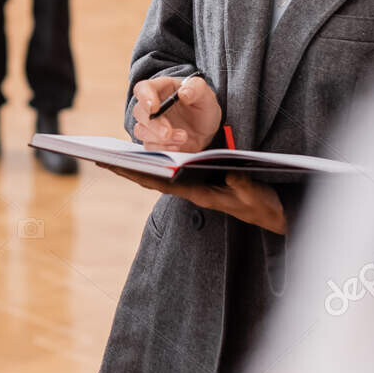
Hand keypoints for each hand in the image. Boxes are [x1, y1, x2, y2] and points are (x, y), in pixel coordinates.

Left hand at [104, 167, 286, 234]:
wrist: (273, 216)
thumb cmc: (263, 206)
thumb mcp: (255, 195)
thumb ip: (242, 184)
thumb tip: (230, 172)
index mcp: (200, 194)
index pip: (162, 183)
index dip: (139, 172)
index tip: (115, 164)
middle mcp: (192, 191)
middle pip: (153, 180)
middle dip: (127, 169)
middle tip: (100, 158)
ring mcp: (195, 188)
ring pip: (159, 178)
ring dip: (137, 168)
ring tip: (112, 156)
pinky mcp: (201, 184)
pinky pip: (171, 175)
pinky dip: (154, 166)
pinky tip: (142, 158)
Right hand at [132, 74, 221, 152]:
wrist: (206, 130)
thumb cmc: (202, 107)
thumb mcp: (205, 94)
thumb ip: (196, 88)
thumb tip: (183, 93)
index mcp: (160, 89)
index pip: (143, 88)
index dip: (145, 97)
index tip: (154, 107)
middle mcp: (151, 106)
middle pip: (139, 112)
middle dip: (154, 125)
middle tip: (168, 132)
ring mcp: (150, 125)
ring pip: (141, 131)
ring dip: (159, 138)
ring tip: (183, 138)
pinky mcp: (153, 141)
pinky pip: (149, 146)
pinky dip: (163, 148)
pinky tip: (178, 147)